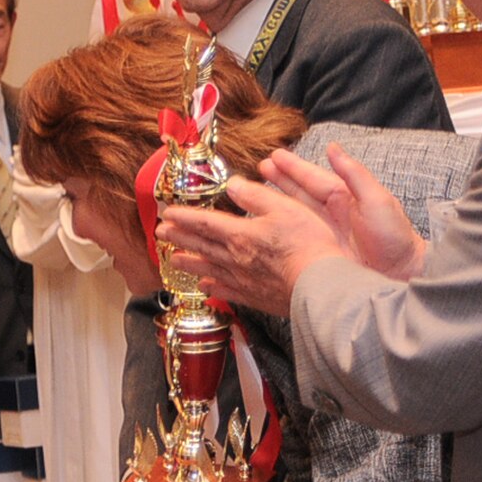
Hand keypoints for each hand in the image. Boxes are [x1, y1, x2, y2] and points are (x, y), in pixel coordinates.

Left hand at [158, 175, 344, 316]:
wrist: (319, 284)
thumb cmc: (308, 244)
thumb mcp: (284, 207)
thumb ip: (255, 195)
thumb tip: (232, 185)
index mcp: (240, 234)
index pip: (205, 222)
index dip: (185, 216)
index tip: (168, 213)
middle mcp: (235, 258)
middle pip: (201, 245)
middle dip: (180, 237)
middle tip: (161, 233)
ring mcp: (242, 280)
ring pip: (208, 269)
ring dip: (189, 262)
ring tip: (173, 259)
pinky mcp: (253, 297)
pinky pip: (225, 292)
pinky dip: (212, 288)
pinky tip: (205, 287)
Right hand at [264, 144, 425, 281]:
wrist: (399, 275)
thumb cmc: (394, 238)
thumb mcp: (377, 200)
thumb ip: (354, 174)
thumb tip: (334, 149)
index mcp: (345, 197)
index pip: (313, 177)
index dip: (293, 167)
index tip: (275, 156)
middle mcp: (332, 213)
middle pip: (300, 191)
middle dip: (280, 178)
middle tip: (261, 167)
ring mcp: (324, 233)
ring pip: (295, 211)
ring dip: (277, 198)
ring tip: (256, 188)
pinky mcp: (319, 252)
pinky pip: (296, 234)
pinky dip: (281, 226)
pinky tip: (268, 223)